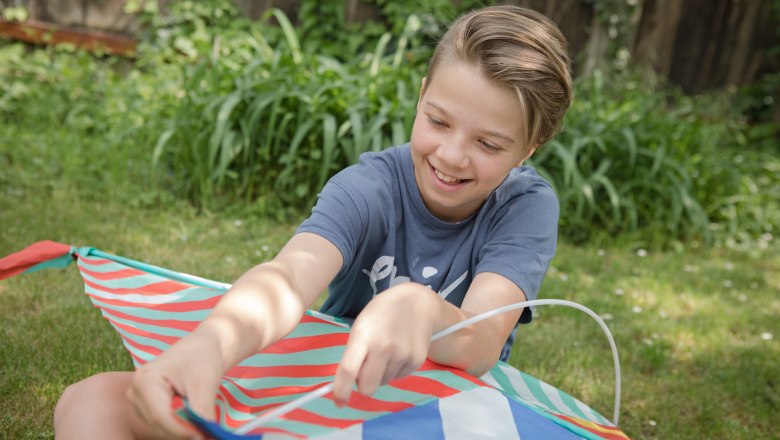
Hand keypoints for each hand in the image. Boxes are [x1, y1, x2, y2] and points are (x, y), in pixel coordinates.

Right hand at [126, 332, 224, 438]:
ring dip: (181, 431)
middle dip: (183, 433)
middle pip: (158, 425)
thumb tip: (204, 438)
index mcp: (145, 380)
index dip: (182, 432)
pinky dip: (178, 428)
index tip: (203, 435)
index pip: (160, 417)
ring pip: (159, 429)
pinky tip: (192, 421)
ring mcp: (137, 401)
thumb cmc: (202, 359)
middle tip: (207, 432)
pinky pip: (161, 426)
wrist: (199, 349)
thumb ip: (201, 412)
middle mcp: (134, 392)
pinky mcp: (144, 408)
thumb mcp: (205, 384)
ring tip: (201, 423)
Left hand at [332, 283, 437, 404]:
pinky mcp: (417, 360)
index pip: (348, 370)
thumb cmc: (382, 313)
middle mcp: (384, 347)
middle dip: (363, 385)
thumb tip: (349, 382)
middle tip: (365, 369)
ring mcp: (403, 355)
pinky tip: (399, 349)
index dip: (341, 391)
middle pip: (367, 387)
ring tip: (387, 350)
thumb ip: (354, 352)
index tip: (339, 402)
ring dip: (381, 373)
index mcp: (364, 336)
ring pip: (383, 382)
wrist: (417, 302)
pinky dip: (395, 369)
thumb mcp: (362, 325)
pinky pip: (398, 377)